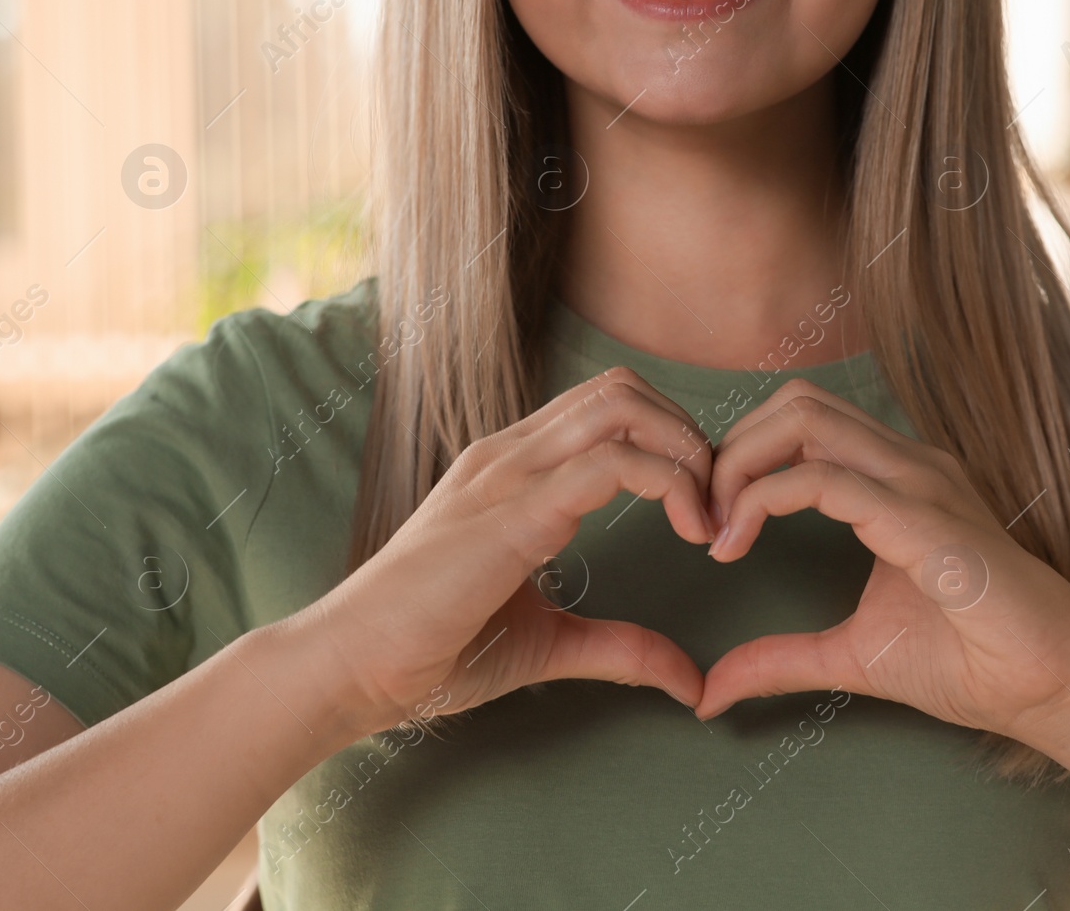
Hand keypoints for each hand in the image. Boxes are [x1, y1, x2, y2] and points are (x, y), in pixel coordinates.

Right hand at [305, 367, 716, 735]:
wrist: (350, 668)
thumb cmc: (430, 650)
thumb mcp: (548, 644)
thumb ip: (619, 648)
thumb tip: (687, 680)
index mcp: (514, 470)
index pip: (607, 408)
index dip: (671, 443)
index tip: (705, 512)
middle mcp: (510, 454)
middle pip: (623, 390)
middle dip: (689, 436)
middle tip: (719, 507)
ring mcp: (507, 474)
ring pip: (621, 407)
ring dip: (686, 451)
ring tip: (710, 518)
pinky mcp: (511, 511)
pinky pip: (609, 463)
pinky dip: (669, 484)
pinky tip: (690, 532)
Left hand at [694, 378, 1069, 753]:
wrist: (1052, 687)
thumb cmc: (972, 662)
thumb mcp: (849, 657)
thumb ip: (780, 660)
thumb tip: (709, 691)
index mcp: (896, 479)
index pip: (799, 423)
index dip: (739, 459)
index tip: (708, 528)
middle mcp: (907, 464)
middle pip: (793, 404)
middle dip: (730, 450)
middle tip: (701, 520)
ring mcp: (921, 482)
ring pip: (804, 421)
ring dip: (739, 465)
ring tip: (716, 530)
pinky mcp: (926, 518)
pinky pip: (826, 480)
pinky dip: (764, 499)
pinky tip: (738, 543)